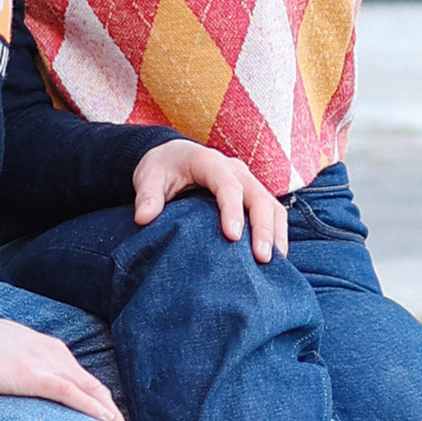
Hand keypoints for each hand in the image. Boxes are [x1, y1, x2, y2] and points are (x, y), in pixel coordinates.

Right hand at [0, 316, 125, 420]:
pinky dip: (91, 408)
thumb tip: (26, 388)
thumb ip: (25, 369)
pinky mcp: (32, 374)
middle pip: (96, 388)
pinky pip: (70, 393)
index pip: (86, 382)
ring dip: (111, 416)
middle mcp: (55, 355)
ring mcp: (45, 363)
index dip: (103, 404)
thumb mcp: (8, 356)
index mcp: (51, 351)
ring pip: (90, 392)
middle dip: (116, 415)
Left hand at [132, 137, 289, 264]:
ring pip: (272, 206)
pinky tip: (275, 259)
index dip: (232, 210)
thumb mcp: (148, 176)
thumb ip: (146, 195)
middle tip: (262, 258)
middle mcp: (236, 170)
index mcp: (210, 162)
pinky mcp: (253, 197)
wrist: (174, 156)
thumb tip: (144, 218)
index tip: (232, 237)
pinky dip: (277, 235)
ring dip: (276, 234)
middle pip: (258, 197)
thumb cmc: (162, 168)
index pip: (228, 185)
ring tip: (273, 264)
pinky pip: (273, 214)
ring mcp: (248, 183)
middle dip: (263, 227)